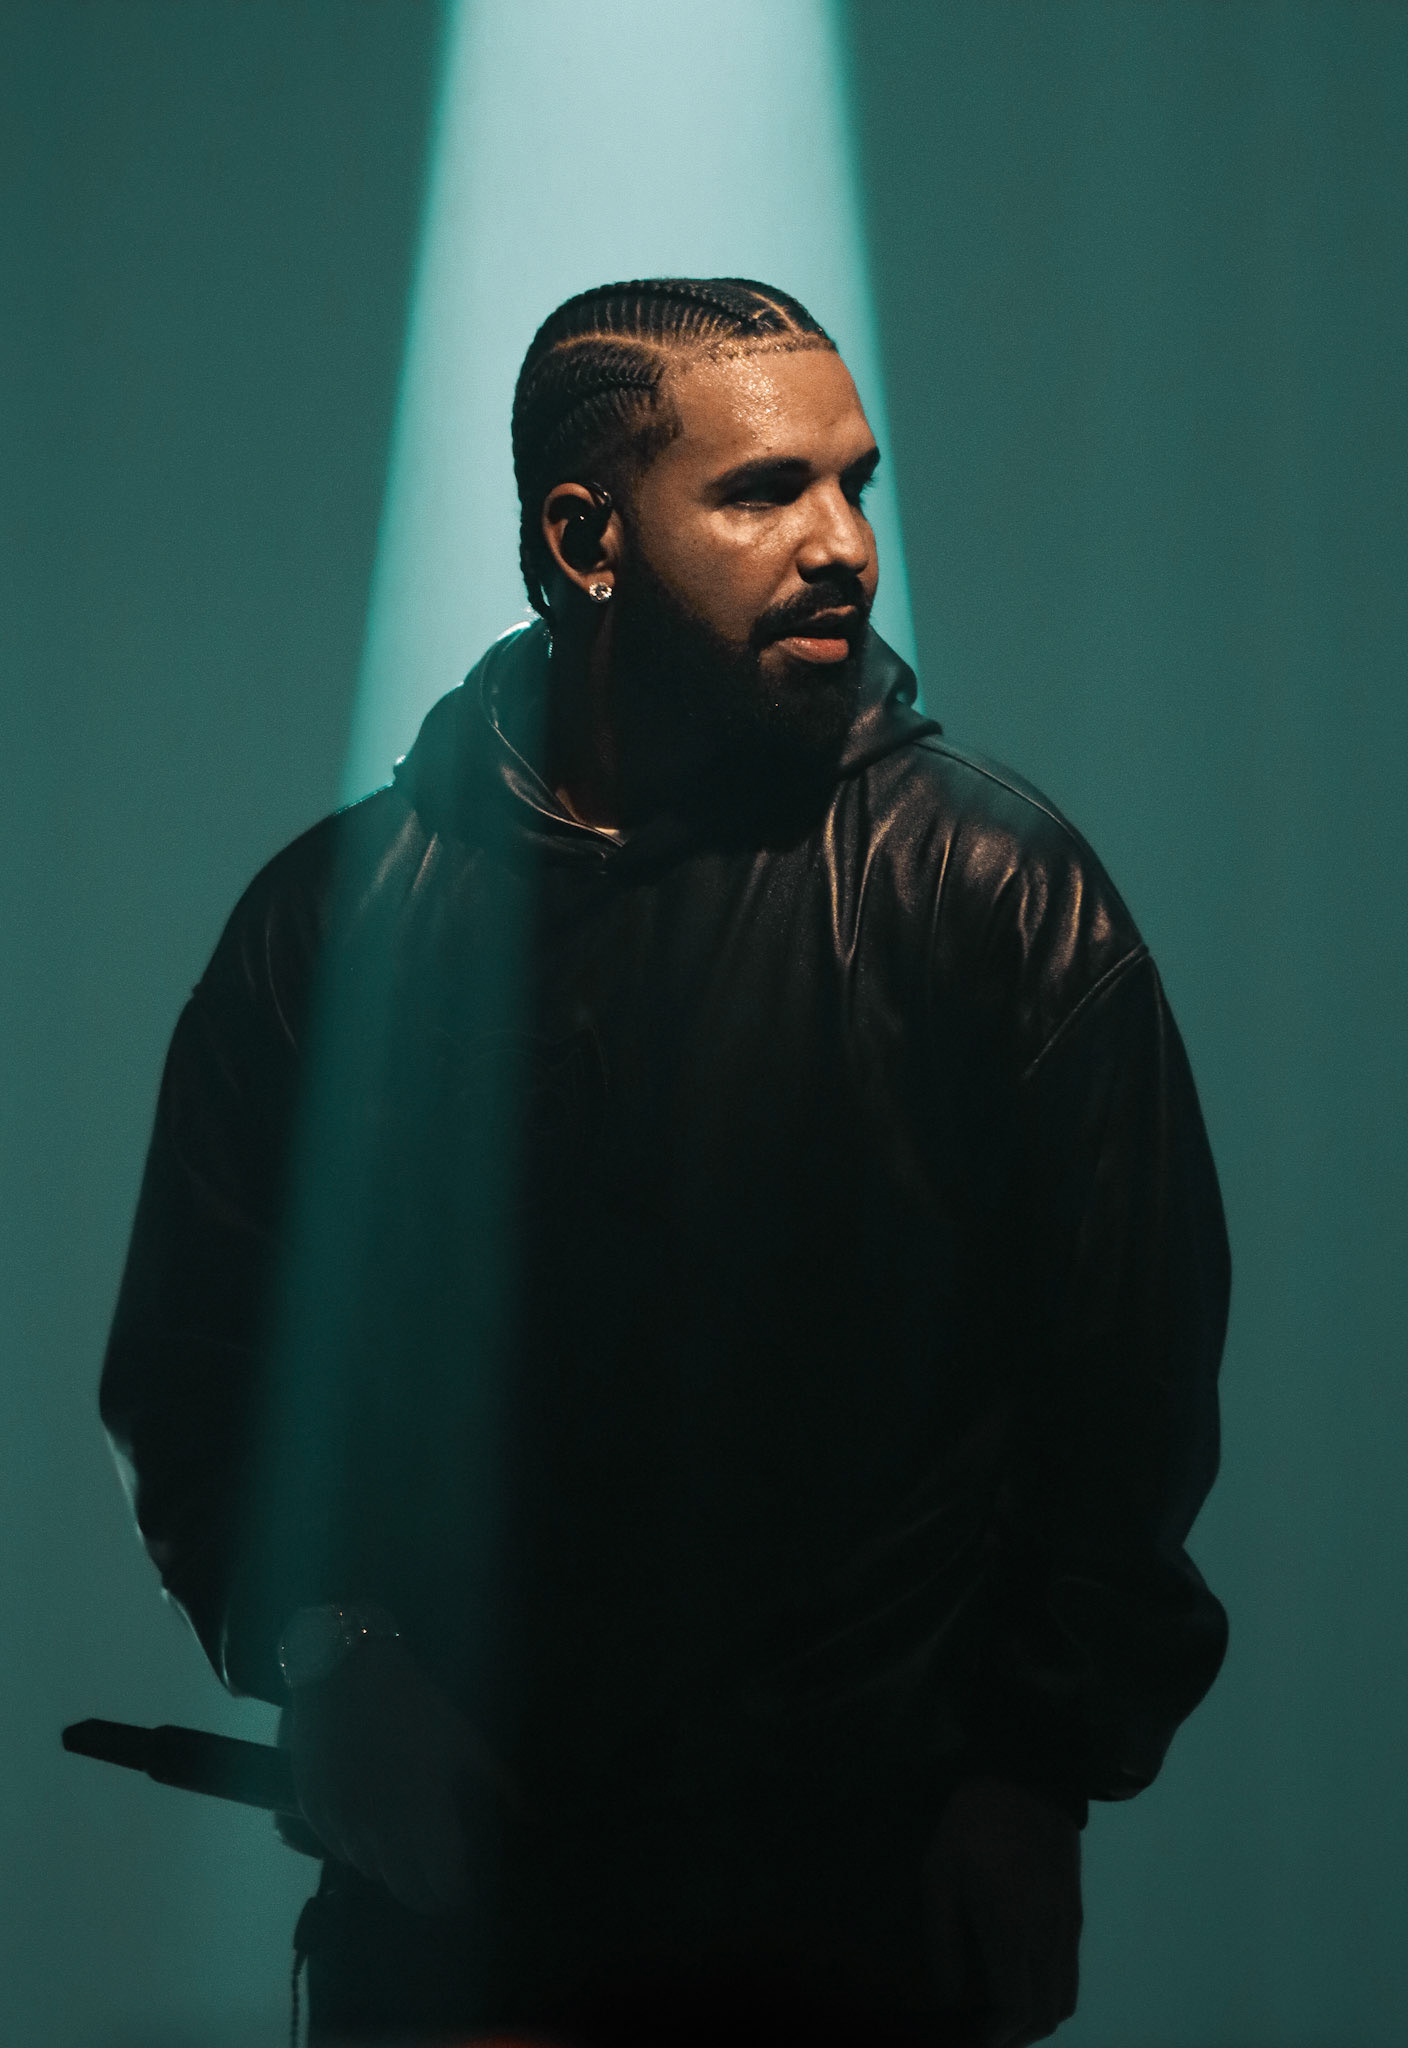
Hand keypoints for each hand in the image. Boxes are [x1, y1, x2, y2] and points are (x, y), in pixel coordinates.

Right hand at [288, 1638, 497, 1915]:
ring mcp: (341, 1822)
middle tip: (436, 1881)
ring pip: (369, 1870)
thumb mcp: (461, 1737)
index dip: (454, 1893)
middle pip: (403, 1889)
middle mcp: (379, 1828)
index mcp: (422, 1810)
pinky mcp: (312, 1812)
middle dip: (423, 1893)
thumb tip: (526, 1813)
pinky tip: (371, 1826)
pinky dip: (357, 1847)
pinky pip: (338, 1850)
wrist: (342, 1671)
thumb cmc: (411, 1703)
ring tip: (404, 1845)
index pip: (440, 1882)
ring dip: (389, 1866)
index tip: (463, 1891)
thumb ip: (495, 1780)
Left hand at [924, 1775, 1081, 2046]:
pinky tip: (1019, 1978)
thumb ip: (943, 1944)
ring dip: (1034, 2018)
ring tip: (997, 2011)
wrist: (1028, 1777)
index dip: (994, 2036)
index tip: (968, 2036)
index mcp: (1012, 1928)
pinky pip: (1070, 1975)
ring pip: (1064, 2001)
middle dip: (1013, 2035)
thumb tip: (948, 1999)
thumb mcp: (939, 1877)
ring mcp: (1068, 1927)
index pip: (1015, 2010)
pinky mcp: (1076, 1915)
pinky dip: (1049, 1994)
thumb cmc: (972, 1826)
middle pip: (1045, 2016)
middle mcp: (1049, 1936)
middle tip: (979, 2029)